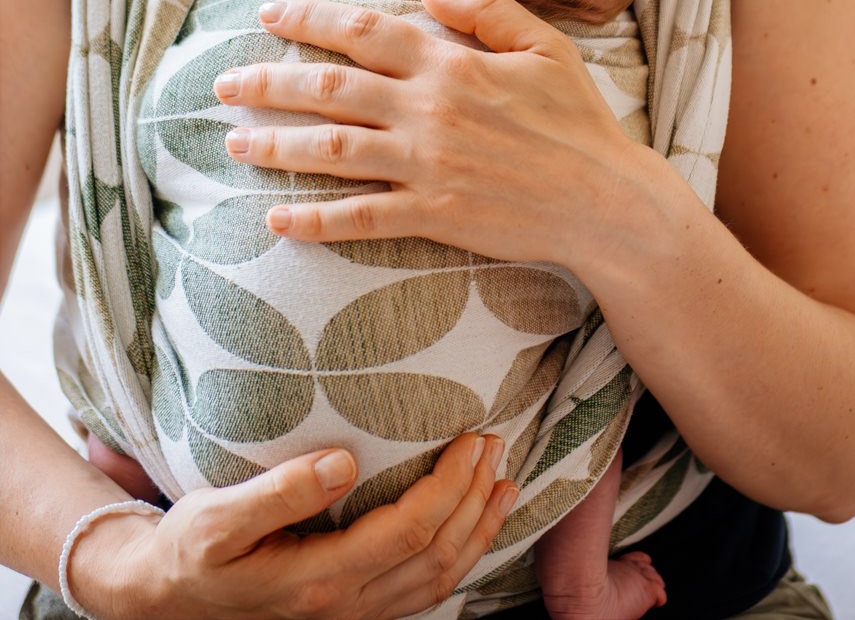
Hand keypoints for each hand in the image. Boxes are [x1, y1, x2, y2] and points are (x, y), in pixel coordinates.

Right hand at [71, 434, 514, 619]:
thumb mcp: (217, 518)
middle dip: (474, 498)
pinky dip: (460, 555)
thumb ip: (280, 491)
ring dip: (478, 528)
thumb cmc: (190, 550)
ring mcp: (352, 615)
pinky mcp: (352, 611)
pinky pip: (423, 590)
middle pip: (436, 555)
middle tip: (496, 443)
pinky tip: (472, 524)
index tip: (470, 437)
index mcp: (318, 580)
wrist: (166, 598)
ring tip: (504, 480)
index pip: (409, 531)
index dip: (449, 485)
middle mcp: (344, 606)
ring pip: (439, 580)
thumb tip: (344, 462)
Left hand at [218, 0, 651, 275]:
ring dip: (276, 145)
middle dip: (268, 83)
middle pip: (329, 89)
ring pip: (332, 150)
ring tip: (234, 143)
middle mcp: (428, 110)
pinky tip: (277, 219)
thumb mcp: (544, 45)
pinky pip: (361, 217)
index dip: (309, 19)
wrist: (606, 200)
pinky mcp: (434, 215)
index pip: (363, 31)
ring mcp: (427, 165)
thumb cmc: (577, 118)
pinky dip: (315, 219)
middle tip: (222, 83)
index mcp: (450, 64)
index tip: (268, 13)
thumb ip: (486, 9)